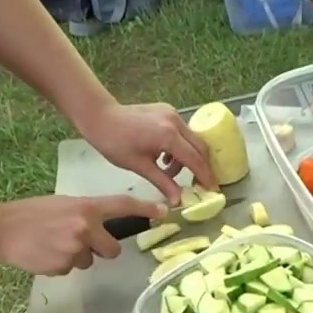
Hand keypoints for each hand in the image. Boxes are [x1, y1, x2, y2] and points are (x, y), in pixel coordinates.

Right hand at [0, 194, 164, 275]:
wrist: (1, 229)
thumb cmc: (30, 213)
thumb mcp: (62, 205)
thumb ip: (85, 214)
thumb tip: (100, 227)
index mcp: (86, 207)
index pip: (122, 205)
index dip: (145, 209)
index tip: (164, 212)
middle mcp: (85, 227)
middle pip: (113, 249)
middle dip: (102, 250)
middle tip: (82, 243)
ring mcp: (75, 248)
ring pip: (89, 261)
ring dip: (77, 257)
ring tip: (53, 245)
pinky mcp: (63, 265)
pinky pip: (71, 269)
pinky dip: (61, 264)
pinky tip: (45, 254)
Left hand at [82, 103, 217, 204]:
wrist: (100, 116)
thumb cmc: (115, 143)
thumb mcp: (140, 166)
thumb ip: (163, 182)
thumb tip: (178, 201)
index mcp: (168, 136)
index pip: (195, 159)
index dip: (205, 176)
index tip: (212, 190)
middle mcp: (176, 122)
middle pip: (200, 147)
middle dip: (201, 167)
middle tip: (199, 184)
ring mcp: (173, 113)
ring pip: (191, 139)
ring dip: (187, 158)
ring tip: (168, 171)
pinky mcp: (168, 111)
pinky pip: (182, 132)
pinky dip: (179, 147)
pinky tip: (164, 157)